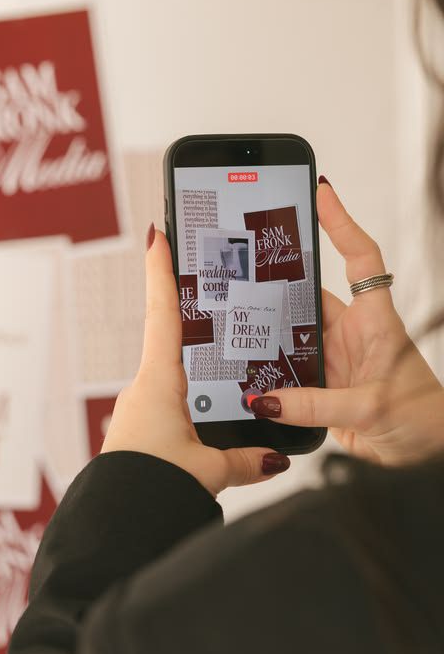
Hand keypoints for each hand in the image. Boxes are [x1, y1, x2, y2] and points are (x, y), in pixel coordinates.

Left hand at [101, 225, 291, 496]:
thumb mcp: (209, 471)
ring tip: (227, 357)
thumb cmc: (151, 488)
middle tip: (211, 286)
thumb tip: (274, 458)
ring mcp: (138, 410)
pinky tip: (206, 414)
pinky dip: (187, 399)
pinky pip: (167, 404)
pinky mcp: (137, 432)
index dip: (161, 272)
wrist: (115, 525)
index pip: (163, 315)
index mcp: (159, 383)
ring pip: (172, 377)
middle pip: (170, 340)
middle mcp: (143, 390)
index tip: (158, 234)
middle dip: (192, 316)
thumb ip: (244, 460)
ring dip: (194, 366)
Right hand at [249, 179, 443, 464]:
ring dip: (265, 335)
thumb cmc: (423, 420)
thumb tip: (265, 400)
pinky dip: (264, 376)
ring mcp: (333, 362)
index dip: (340, 223)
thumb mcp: (370, 406)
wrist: (426, 460)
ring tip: (229, 321)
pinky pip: (285, 375)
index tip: (319, 192)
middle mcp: (350, 334)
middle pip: (308, 296)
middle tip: (240, 264)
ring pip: (290, 337)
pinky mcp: (319, 391)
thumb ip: (314, 405)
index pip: (360, 259)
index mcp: (374, 320)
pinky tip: (242, 375)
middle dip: (276, 282)